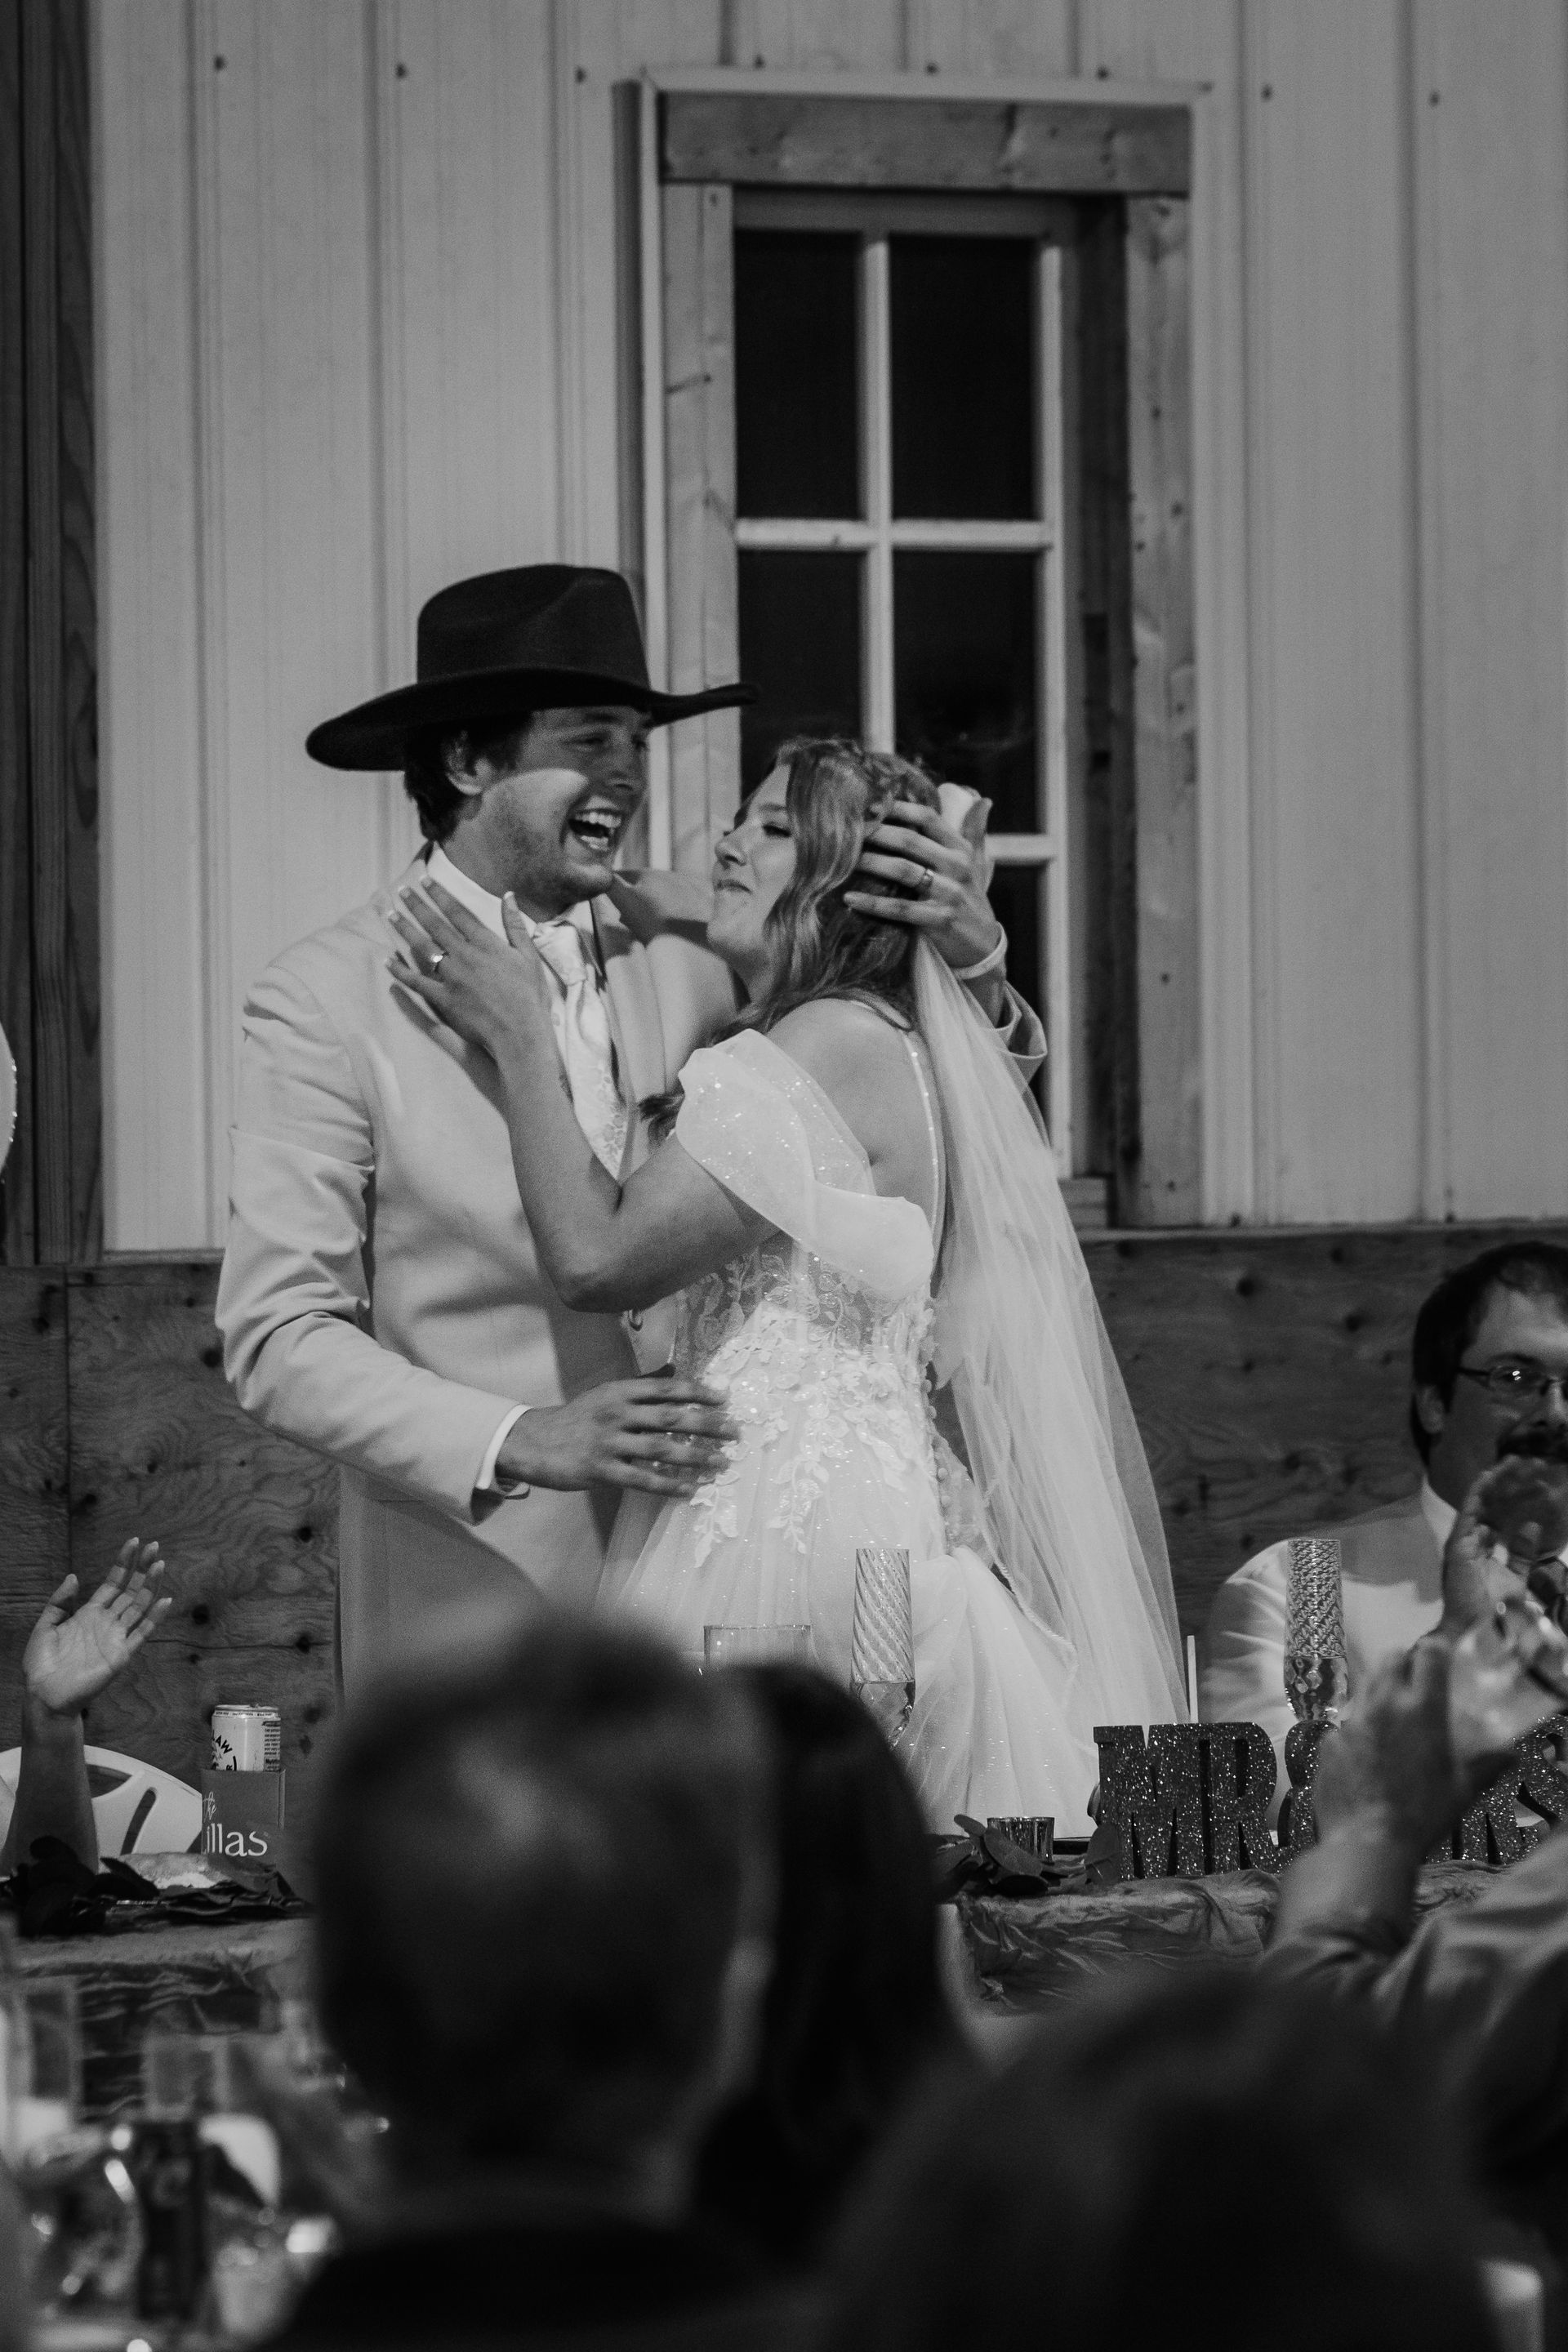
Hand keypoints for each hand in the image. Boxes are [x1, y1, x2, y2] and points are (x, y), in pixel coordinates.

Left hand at [23, 1540, 171, 1718]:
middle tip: (155, 1547)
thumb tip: (75, 1576)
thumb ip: (60, 1602)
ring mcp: (116, 1637)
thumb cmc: (42, 1663)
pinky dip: (154, 1617)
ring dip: (150, 1586)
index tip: (135, 1543)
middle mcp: (107, 1622)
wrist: (45, 1694)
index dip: (124, 1563)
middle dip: (142, 1568)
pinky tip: (164, 1600)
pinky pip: (142, 1633)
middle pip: (130, 1590)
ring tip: (160, 1565)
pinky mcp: (121, 1654)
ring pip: (139, 1606)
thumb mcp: (44, 1626)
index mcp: (89, 1613)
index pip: (113, 1583)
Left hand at [388, 881, 552, 1056]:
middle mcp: (465, 955)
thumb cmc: (530, 996)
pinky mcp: (443, 999)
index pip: (457, 912)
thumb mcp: (529, 956)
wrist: (521, 1033)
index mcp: (486, 943)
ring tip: (391, 915)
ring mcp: (452, 977)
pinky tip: (387, 960)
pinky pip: (416, 982)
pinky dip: (400, 971)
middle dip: (416, 905)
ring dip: (405, 930)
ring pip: (422, 948)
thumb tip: (508, 895)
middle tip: (402, 892)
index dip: (439, 894)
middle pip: (435, 924)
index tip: (425, 881)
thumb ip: (515, 925)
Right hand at [498, 1373, 739, 1498]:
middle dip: (706, 1425)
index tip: (725, 1398)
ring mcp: (610, 1443)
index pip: (666, 1389)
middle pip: (670, 1418)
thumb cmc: (577, 1417)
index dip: (697, 1392)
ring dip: (696, 1457)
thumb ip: (642, 1383)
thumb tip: (675, 1368)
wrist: (534, 1442)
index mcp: (620, 1391)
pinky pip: (643, 1479)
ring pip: (661, 1450)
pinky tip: (691, 1490)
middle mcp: (618, 1413)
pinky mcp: (602, 1470)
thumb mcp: (607, 1393)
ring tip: (722, 1463)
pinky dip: (669, 1485)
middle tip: (735, 1432)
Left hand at [843, 796, 1004, 983]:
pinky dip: (873, 903)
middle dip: (875, 833)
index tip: (869, 804)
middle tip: (846, 831)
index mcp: (961, 849)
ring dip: (870, 863)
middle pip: (909, 840)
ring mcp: (949, 894)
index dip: (897, 808)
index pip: (928, 818)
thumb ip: (974, 830)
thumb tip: (982, 800)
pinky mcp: (938, 920)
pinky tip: (850, 897)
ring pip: (902, 870)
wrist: (983, 946)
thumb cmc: (971, 899)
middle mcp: (957, 867)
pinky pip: (899, 908)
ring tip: (843, 861)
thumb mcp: (977, 863)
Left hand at [1311, 1638, 1492, 1852]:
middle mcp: (1384, 1704)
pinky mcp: (1329, 1740)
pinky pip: (1346, 1724)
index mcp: (1422, 1709)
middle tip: (1414, 1684)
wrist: (1367, 1842)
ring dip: (1380, 1694)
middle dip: (1403, 1663)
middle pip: (1390, 1658)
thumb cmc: (1424, 1814)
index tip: (1441, 1658)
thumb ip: (1486, 1766)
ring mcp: (1352, 1720)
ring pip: (1365, 1687)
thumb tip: (1510, 1755)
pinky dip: (1358, 1731)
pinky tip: (1366, 1756)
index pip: (1430, 1654)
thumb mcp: (1463, 1791)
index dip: (1437, 1650)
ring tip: (1392, 1720)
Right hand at [1436, 1463, 1541, 1639]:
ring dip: (1499, 1480)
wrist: (1482, 1628)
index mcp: (1484, 1547)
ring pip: (1482, 1501)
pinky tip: (1491, 1475)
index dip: (1520, 1497)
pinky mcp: (1458, 1542)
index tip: (1540, 1481)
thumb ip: (1521, 1551)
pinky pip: (1468, 1511)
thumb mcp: (1517, 1575)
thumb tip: (1531, 1525)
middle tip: (1534, 1463)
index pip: (1502, 1514)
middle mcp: (1472, 1539)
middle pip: (1494, 1503)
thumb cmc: (1496, 1608)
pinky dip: (1478, 1492)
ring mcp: (1464, 1539)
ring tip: (1518, 1461)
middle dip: (1513, 1482)